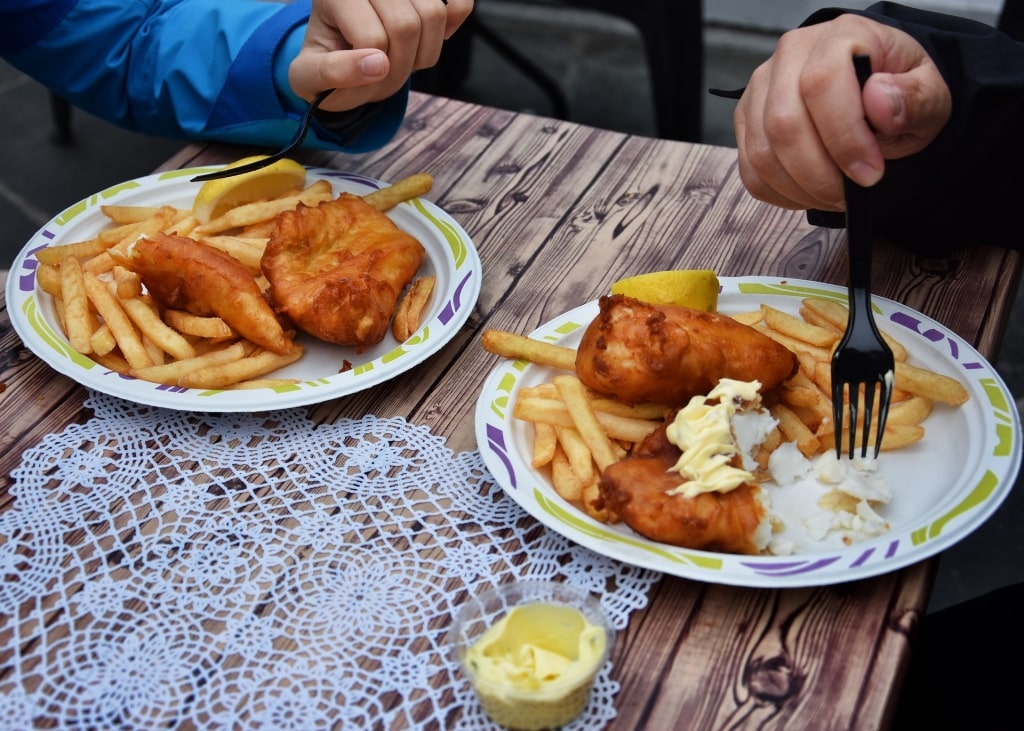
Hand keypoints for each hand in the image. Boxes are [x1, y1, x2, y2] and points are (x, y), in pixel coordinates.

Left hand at [289, 0, 473, 110]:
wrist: (338, 51)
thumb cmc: (323, 64)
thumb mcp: (309, 77)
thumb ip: (331, 73)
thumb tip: (378, 65)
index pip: (373, 38)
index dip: (371, 74)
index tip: (355, 82)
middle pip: (407, 25)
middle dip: (399, 67)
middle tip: (379, 77)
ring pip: (433, 15)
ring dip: (422, 55)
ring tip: (399, 61)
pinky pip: (458, 1)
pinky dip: (457, 18)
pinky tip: (440, 36)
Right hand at [734, 13, 950, 211]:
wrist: (875, 95)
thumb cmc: (900, 92)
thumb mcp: (930, 94)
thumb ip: (914, 97)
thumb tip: (877, 99)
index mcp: (839, 36)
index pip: (821, 83)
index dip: (843, 137)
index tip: (870, 172)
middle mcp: (789, 56)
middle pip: (783, 123)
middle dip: (819, 173)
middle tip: (851, 194)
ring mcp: (760, 90)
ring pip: (762, 152)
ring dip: (800, 188)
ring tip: (834, 195)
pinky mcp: (746, 122)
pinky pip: (750, 171)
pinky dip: (781, 193)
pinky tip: (811, 192)